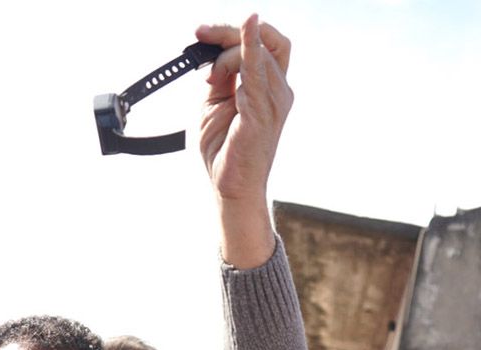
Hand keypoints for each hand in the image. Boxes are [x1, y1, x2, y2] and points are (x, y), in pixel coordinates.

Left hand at [196, 14, 292, 268]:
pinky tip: (246, 31)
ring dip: (227, 53)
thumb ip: (219, 77)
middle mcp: (279, 91)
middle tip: (201, 35)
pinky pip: (257, 72)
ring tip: (208, 77)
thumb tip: (211, 53)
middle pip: (266, 40)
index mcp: (270, 88)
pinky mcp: (263, 113)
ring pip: (257, 54)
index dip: (236, 31)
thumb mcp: (215, 104)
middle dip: (232, 31)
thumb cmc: (226, 150)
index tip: (202, 32)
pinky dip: (249, 49)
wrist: (230, 187)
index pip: (264, 44)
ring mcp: (274, 102)